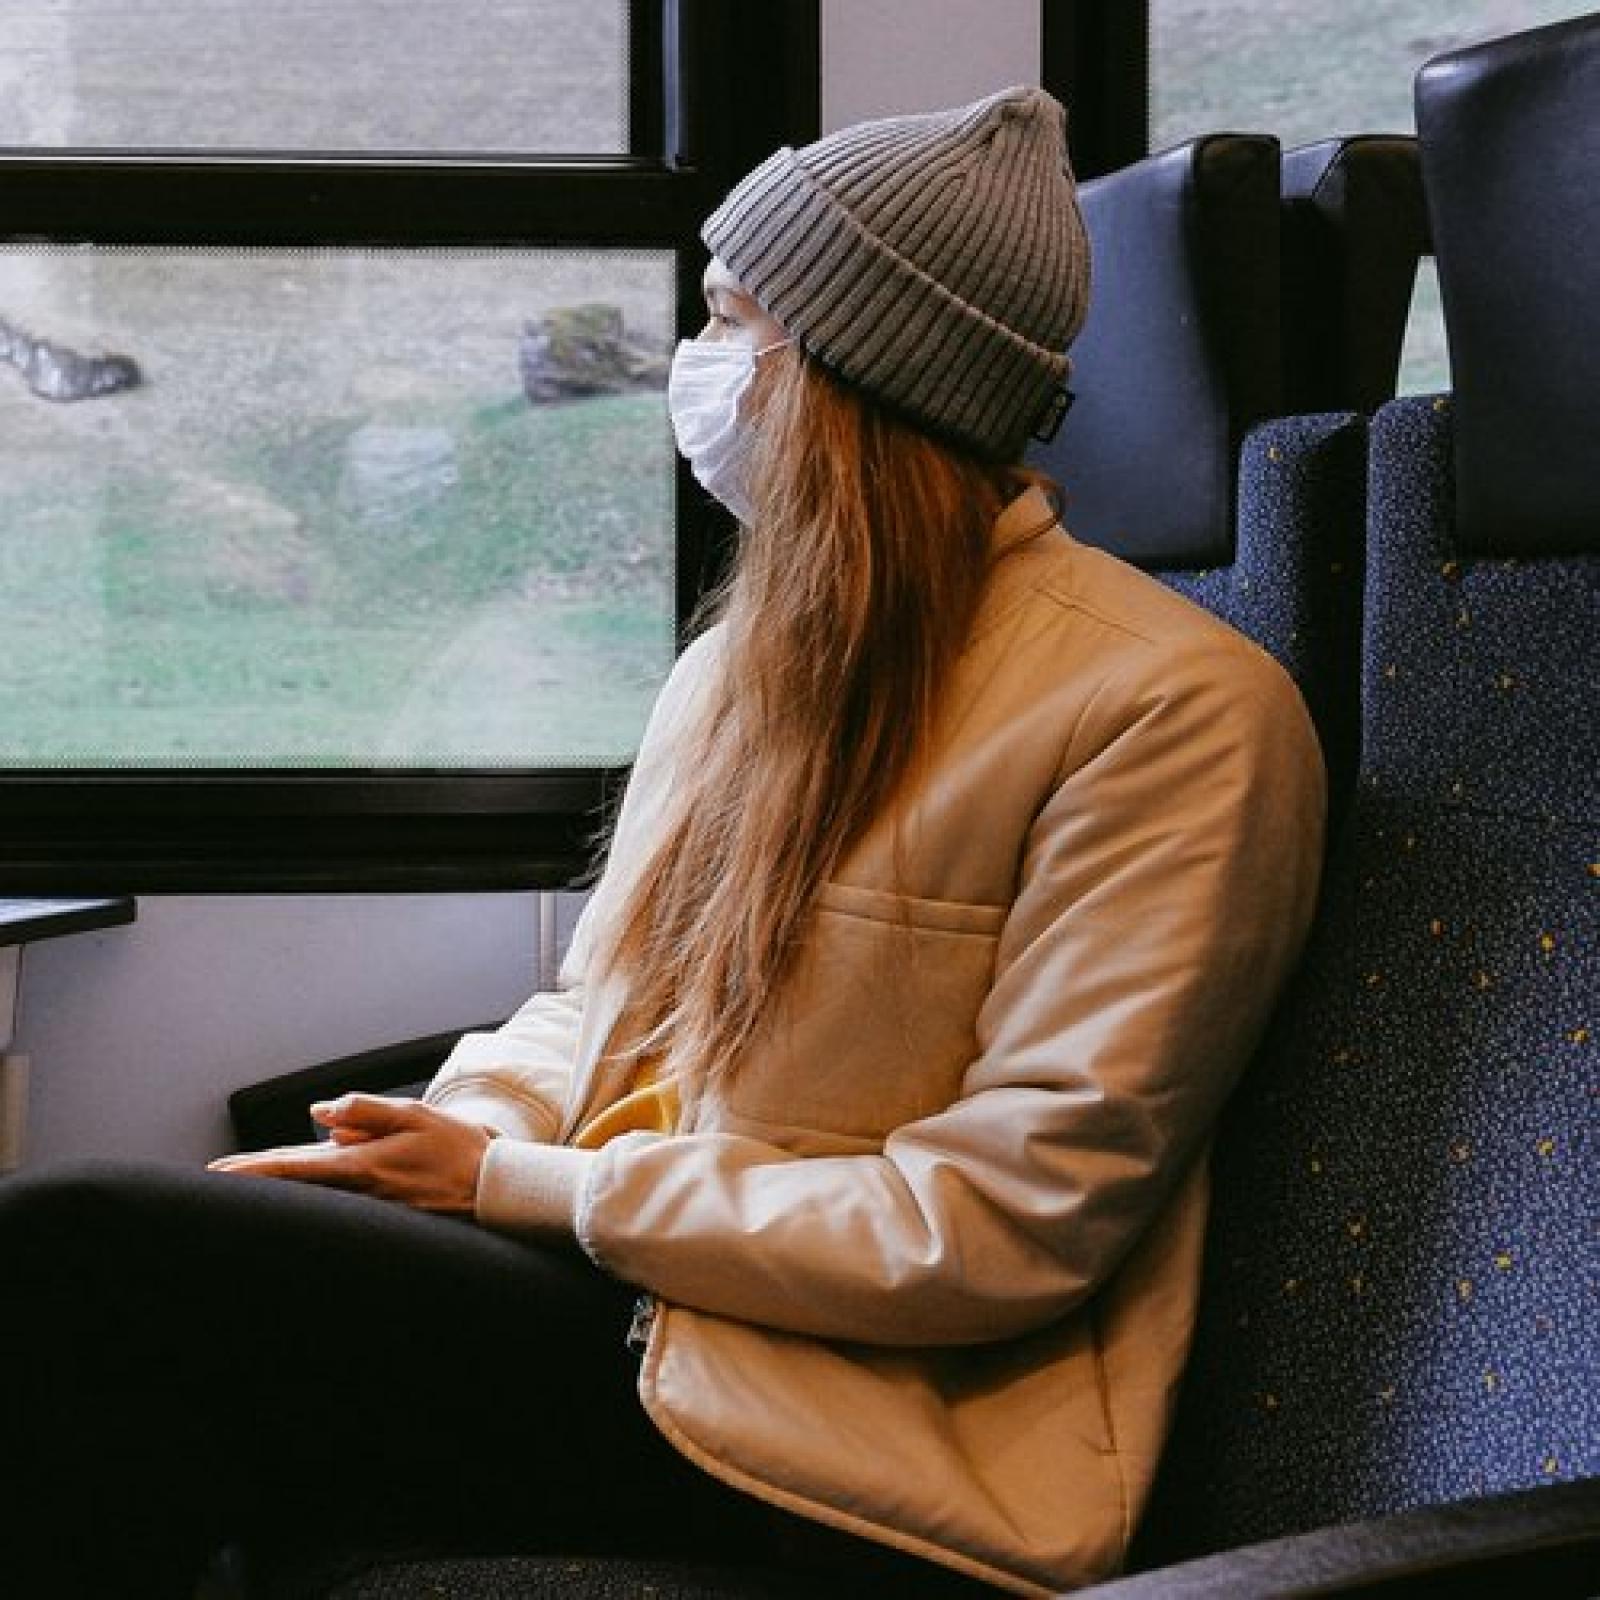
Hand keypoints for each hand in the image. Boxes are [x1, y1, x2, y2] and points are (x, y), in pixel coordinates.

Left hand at [208, 1094, 492, 1215]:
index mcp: (361, 1164)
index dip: (252, 1170)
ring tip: (249, 1174)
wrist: (492, 1189)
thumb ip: (364, 1110)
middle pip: (295, 1181)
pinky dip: (315, 1186)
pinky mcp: (380, 1210)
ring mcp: (367, 1205)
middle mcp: (357, 1189)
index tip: (218, 1173)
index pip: (293, 1166)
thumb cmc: (458, 1149)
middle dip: (255, 1177)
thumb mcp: (414, 1115)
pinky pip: (338, 1194)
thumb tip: (319, 1111)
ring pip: (314, 1188)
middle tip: (217, 1175)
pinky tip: (308, 1177)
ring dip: (282, 1180)